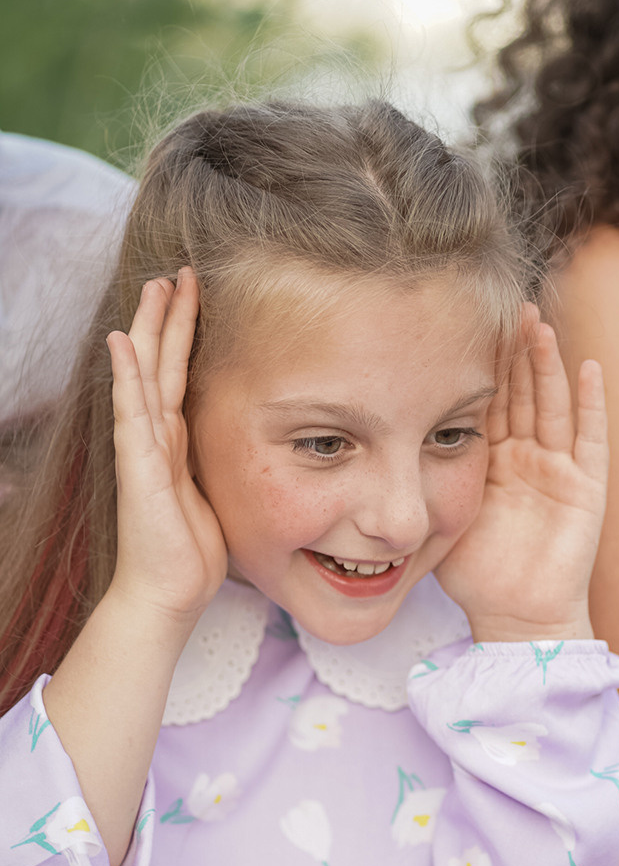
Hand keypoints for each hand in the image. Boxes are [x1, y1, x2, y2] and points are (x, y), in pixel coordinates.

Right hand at [106, 270, 227, 627]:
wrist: (167, 595)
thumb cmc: (191, 555)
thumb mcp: (217, 496)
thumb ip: (220, 466)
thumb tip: (250, 448)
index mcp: (175, 444)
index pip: (180, 377)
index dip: (187, 337)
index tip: (197, 298)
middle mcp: (155, 439)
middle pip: (160, 364)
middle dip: (168, 318)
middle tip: (177, 271)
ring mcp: (141, 450)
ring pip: (145, 375)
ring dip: (149, 330)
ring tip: (155, 286)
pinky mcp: (137, 467)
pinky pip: (130, 412)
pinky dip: (126, 375)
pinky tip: (121, 342)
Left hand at [436, 307, 606, 642]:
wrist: (514, 619)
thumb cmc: (476, 576)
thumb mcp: (441, 515)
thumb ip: (424, 479)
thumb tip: (372, 446)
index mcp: (493, 462)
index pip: (488, 401)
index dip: (481, 364)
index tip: (467, 322)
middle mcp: (528, 459)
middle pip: (523, 393)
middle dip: (516, 351)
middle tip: (507, 305)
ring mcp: (559, 471)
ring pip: (554, 405)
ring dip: (548, 364)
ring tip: (538, 323)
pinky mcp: (586, 489)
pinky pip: (591, 439)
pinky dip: (591, 404)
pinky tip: (587, 367)